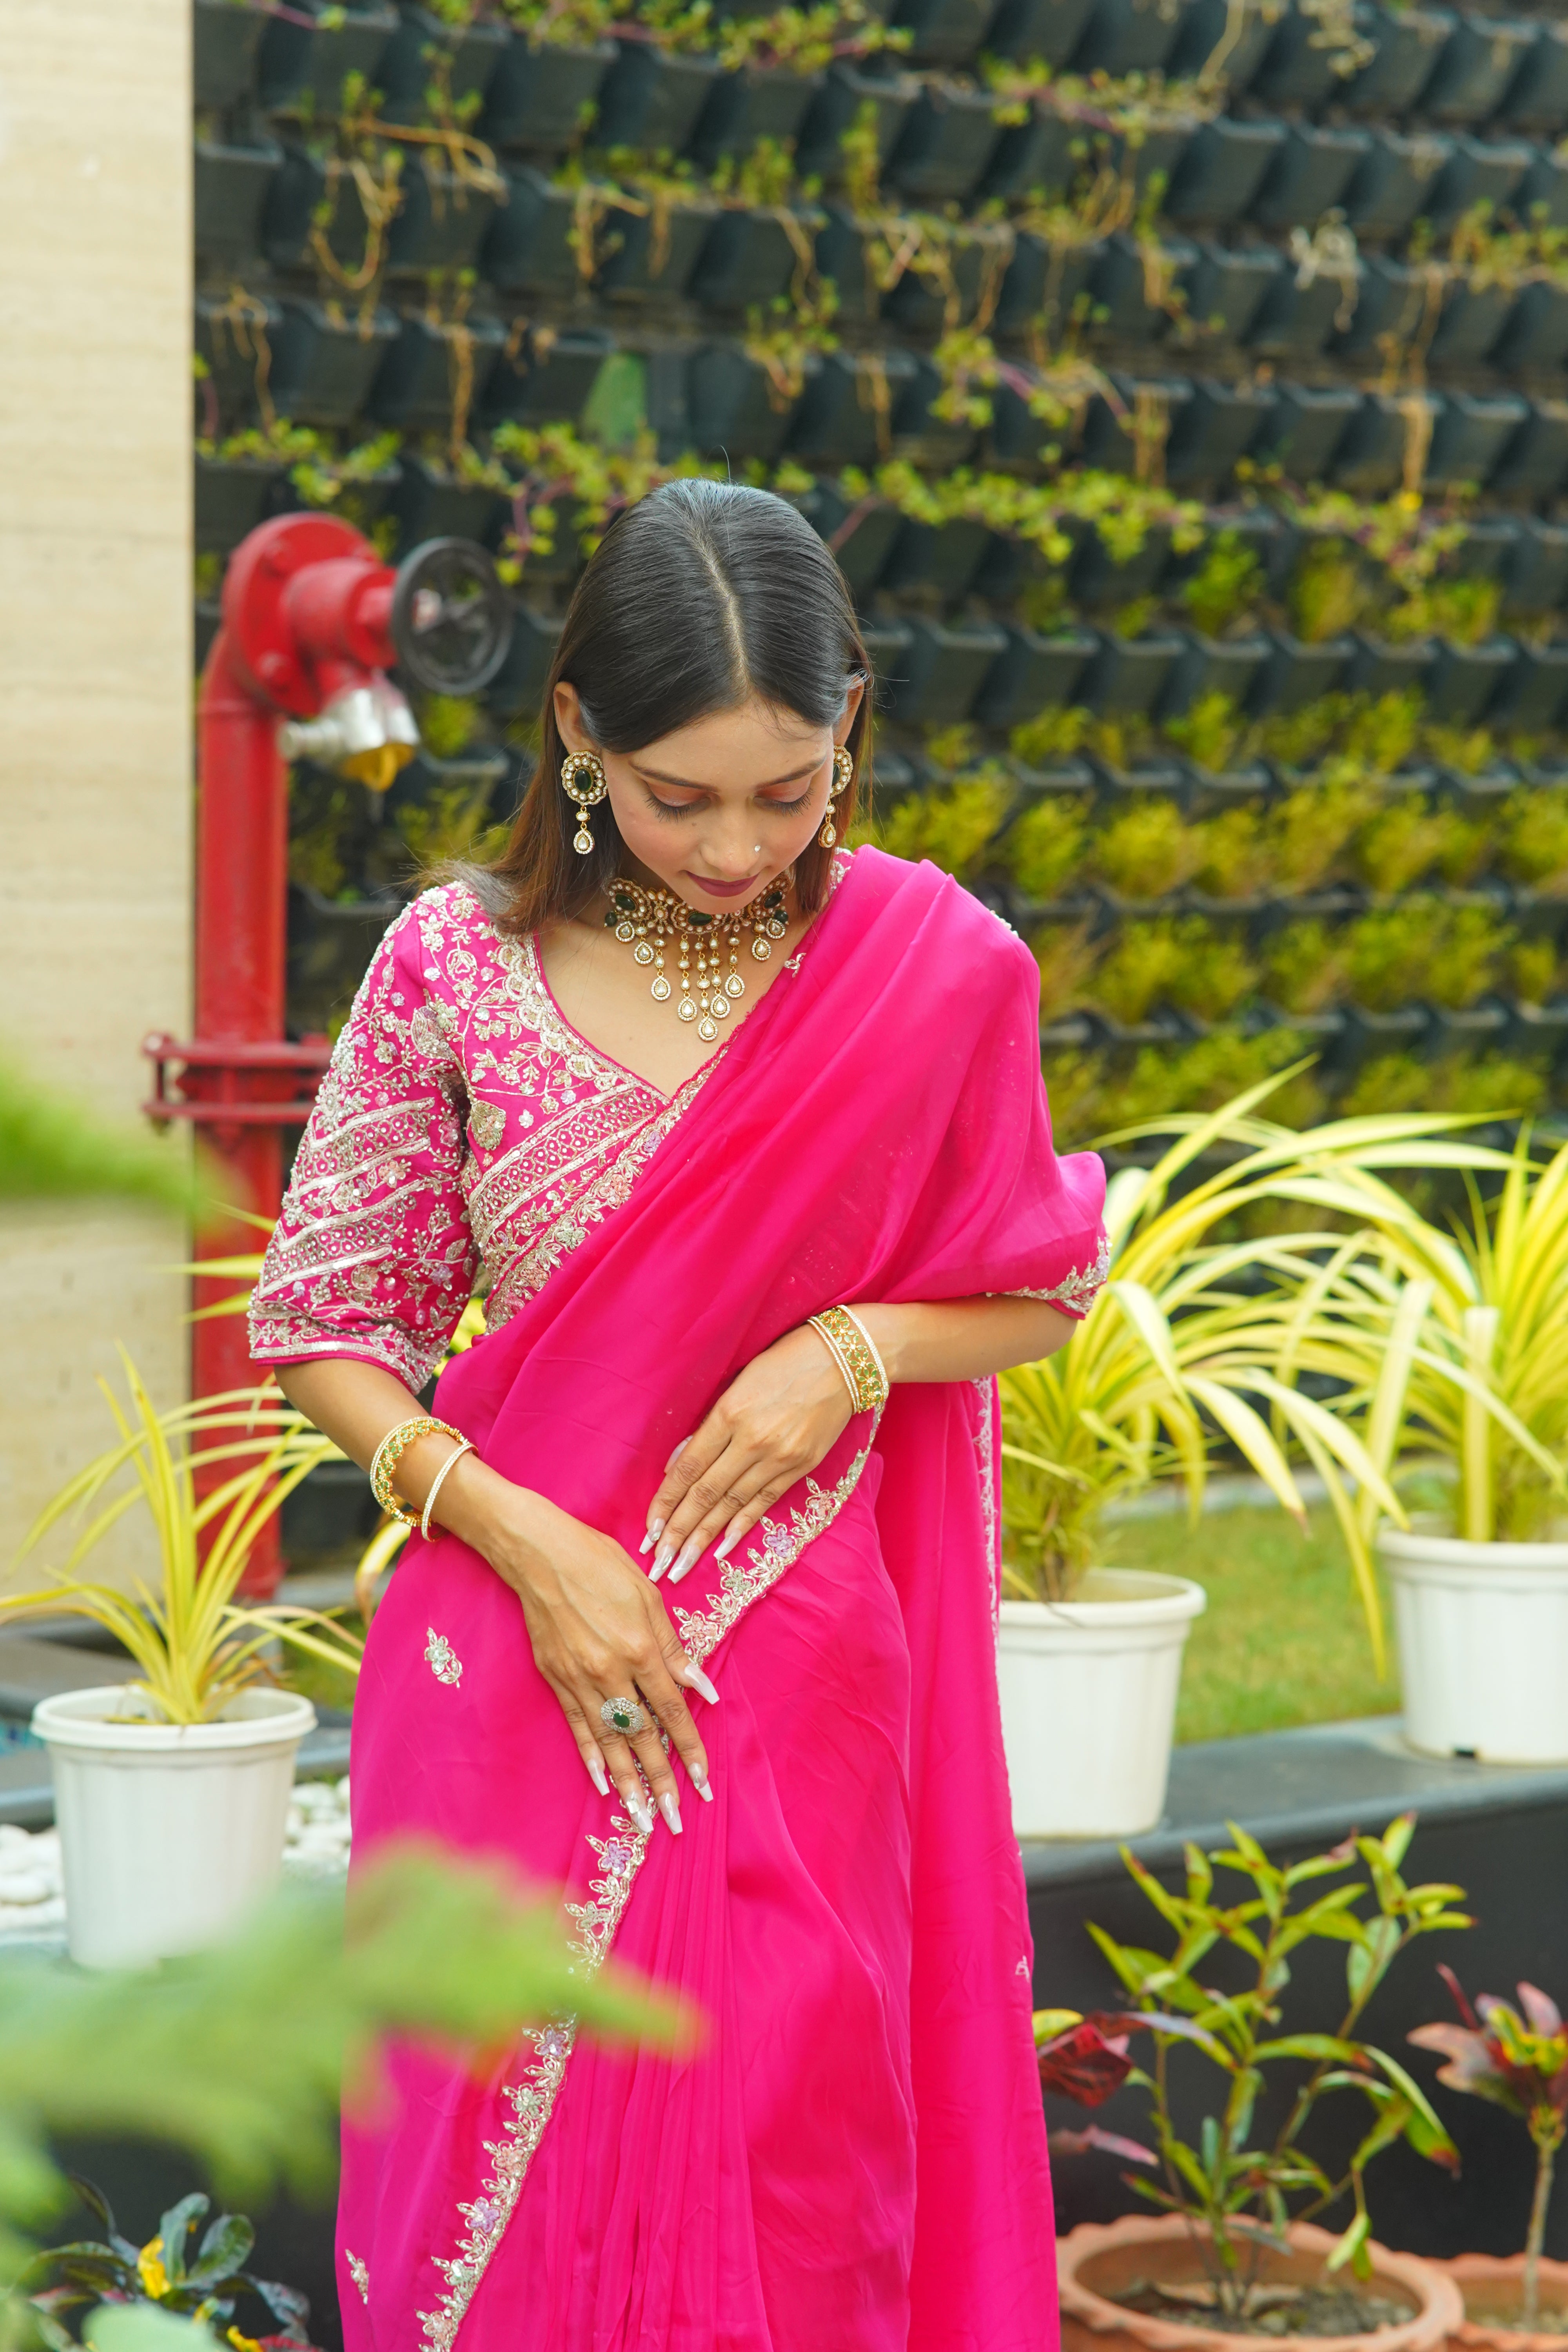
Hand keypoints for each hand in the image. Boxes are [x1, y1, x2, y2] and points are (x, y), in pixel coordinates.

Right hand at [487, 1489, 719, 1833]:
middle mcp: (610, 1671)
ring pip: (609, 1741)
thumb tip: (700, 1687)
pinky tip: (602, 1783)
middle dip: (660, 1782)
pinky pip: (578, 1726)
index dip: (689, 1750)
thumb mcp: (649, 1596)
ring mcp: (579, 1679)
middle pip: (641, 1737)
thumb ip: (673, 1647)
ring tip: (641, 1818)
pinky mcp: (556, 1679)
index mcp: (640, 1649)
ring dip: (627, 1783)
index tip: (704, 1782)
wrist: (540, 1553)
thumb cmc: (601, 1564)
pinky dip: (591, 1756)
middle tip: (674, 1821)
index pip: (672, 1711)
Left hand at [642, 1325, 852, 1583]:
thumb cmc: (783, 1362)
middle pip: (705, 1493)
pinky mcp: (801, 1466)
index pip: (688, 1468)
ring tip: (681, 1566)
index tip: (647, 1529)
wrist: (844, 1359)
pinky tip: (722, 1550)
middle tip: (657, 1564)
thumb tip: (678, 1464)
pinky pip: (764, 1502)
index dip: (665, 1502)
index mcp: (729, 1413)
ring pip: (732, 1505)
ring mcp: (779, 1456)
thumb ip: (708, 1426)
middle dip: (677, 1532)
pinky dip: (741, 1527)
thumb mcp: (737, 1383)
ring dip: (703, 1538)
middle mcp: (751, 1440)